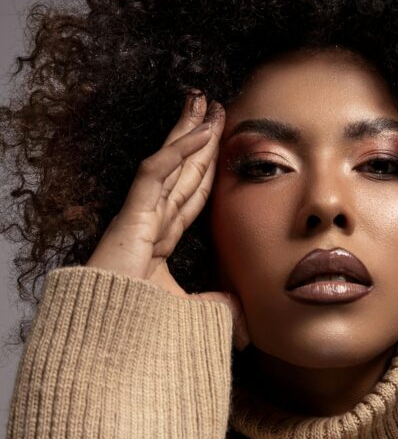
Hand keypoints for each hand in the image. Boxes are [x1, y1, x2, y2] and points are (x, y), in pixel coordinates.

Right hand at [84, 91, 249, 349]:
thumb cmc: (137, 327)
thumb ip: (215, 312)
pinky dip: (177, 150)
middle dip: (199, 136)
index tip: (221, 143)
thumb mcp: (188, 315)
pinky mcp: (130, 216)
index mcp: (161, 238)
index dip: (205, 166)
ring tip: (205, 100)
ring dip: (188, 129)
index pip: (190, 193)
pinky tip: (198, 130)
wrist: (109, 338)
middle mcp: (151, 220)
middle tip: (216, 106)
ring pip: (168, 161)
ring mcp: (139, 215)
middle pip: (181, 168)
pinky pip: (154, 172)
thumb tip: (247, 326)